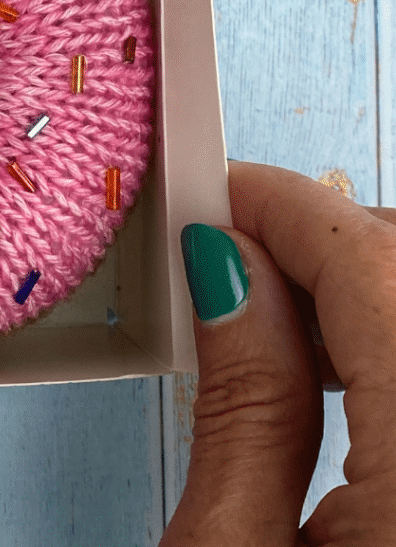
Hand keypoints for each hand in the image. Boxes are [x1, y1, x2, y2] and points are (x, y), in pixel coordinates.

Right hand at [162, 161, 395, 544]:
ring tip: (270, 318)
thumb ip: (242, 406)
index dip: (288, 208)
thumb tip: (227, 272)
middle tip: (230, 257)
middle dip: (327, 242)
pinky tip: (335, 371)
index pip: (375, 266)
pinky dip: (388, 342)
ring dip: (360, 290)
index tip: (220, 193)